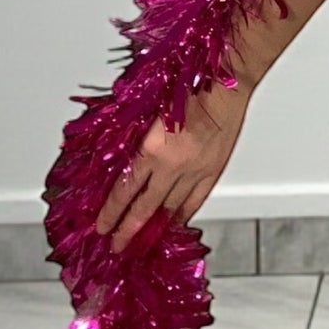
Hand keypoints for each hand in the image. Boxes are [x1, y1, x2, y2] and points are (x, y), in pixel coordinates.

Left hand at [93, 80, 249, 254]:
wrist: (226, 82)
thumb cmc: (188, 84)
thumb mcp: (150, 110)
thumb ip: (136, 137)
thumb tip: (119, 157)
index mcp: (151, 149)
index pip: (124, 191)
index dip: (111, 212)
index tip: (102, 227)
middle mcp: (172, 166)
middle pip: (144, 208)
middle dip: (127, 229)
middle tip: (117, 245)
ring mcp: (195, 171)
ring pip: (170, 209)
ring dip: (155, 227)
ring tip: (143, 241)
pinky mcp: (213, 171)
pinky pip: (196, 200)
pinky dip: (184, 214)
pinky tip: (176, 223)